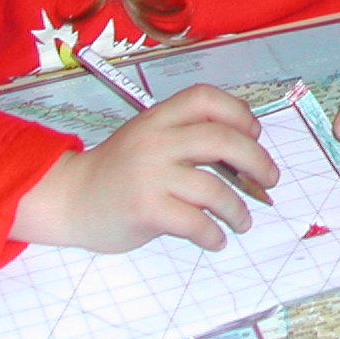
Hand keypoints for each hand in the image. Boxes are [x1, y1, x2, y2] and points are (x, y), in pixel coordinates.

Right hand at [10, 85, 278, 253]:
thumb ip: (185, 137)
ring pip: (213, 189)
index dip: (237, 112)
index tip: (254, 133)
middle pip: (221, 140)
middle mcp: (156, 141)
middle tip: (270, 179)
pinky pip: (194, 222)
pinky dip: (213, 234)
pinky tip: (216, 239)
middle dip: (256, 160)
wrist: (69, 199)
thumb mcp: (148, 138)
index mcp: (158, 118)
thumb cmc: (117, 170)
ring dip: (238, 209)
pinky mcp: (145, 209)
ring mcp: (150, 175)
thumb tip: (245, 151)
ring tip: (243, 222)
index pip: (206, 98)